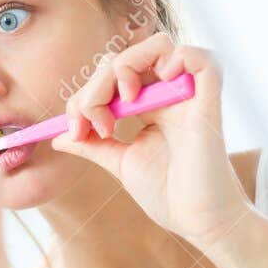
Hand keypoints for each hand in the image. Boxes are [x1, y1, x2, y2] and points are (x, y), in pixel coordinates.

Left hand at [53, 34, 251, 252]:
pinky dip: (177, 58)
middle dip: (96, 86)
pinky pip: (200, 57)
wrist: (198, 222)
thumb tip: (58, 137)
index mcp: (149, 105)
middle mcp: (169, 94)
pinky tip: (159, 82)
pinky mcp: (209, 101)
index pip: (110, 76)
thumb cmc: (168, 194)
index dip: (84, 97)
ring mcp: (189, 94)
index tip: (75, 131)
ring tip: (124, 103)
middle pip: (126, 57)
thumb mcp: (120, 163)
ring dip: (127, 66)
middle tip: (93, 124)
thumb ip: (93, 145)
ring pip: (158, 45)